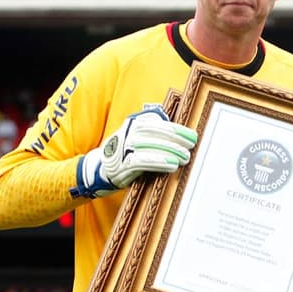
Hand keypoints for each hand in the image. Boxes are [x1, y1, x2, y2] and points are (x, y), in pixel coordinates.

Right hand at [70, 104, 197, 198]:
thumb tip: (182, 133)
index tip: (193, 135)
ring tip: (185, 157)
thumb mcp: (138, 136)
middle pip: (157, 133)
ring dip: (172, 151)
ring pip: (152, 146)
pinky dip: (160, 162)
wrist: (99, 168)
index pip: (160, 123)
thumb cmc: (126, 153)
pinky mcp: (122, 164)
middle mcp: (128, 132)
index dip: (178, 129)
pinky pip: (143, 161)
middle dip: (177, 140)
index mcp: (134, 123)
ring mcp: (124, 148)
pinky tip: (172, 165)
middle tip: (191, 147)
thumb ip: (155, 131)